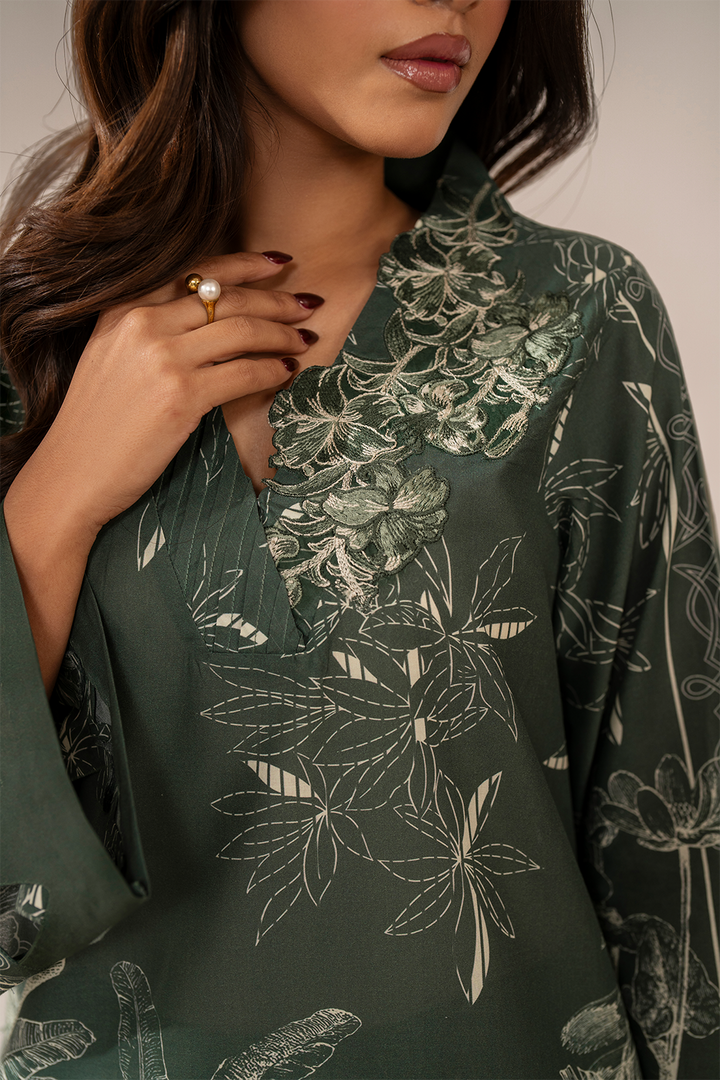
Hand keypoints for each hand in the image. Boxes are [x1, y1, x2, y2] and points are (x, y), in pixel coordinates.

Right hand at [32, 250, 316, 538]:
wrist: (73, 472)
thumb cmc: (96, 423)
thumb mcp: (112, 356)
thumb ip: (151, 330)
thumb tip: (210, 318)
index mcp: (124, 308)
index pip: (196, 271)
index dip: (244, 264)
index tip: (277, 261)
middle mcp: (143, 324)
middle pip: (228, 298)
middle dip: (277, 299)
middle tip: (307, 304)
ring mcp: (164, 359)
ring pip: (243, 332)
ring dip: (283, 334)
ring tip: (304, 339)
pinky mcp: (183, 397)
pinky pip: (245, 374)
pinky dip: (273, 371)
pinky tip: (287, 372)